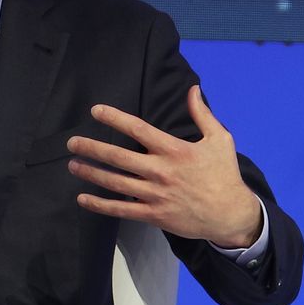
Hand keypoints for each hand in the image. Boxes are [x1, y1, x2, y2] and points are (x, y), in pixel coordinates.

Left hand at [66, 85, 261, 247]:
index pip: (138, 130)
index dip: (115, 118)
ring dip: (91, 173)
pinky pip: (121, 210)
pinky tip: (82, 198)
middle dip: (92, 148)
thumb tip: (192, 89)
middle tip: (72, 142)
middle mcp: (160, 171)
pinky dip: (100, 205)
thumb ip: (203, 114)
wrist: (231, 214)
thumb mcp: (220, 140)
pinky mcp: (154, 215)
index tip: (95, 111)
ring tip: (72, 165)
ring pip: (115, 183)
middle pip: (119, 157)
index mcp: (174, 150)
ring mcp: (155, 195)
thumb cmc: (224, 174)